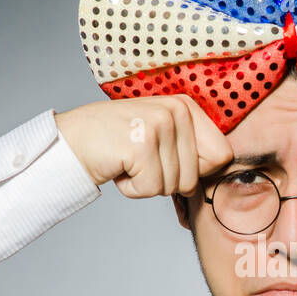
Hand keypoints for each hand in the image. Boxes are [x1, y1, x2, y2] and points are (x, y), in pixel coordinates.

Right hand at [55, 95, 233, 197]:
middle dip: (165, 181)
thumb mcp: (161, 136)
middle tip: (139, 161)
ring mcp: (160, 125)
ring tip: (126, 161)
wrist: (70, 142)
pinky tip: (117, 166)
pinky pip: (150, 189)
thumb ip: (190, 148)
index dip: (194, 172)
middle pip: (195, 177)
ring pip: (173, 186)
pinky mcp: (142, 144)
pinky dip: (131, 189)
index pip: (222, 156)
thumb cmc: (116, 145)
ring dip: (145, 184)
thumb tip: (226, 173)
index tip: (165, 161)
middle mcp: (177, 110)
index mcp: (187, 106)